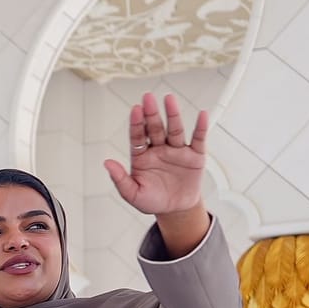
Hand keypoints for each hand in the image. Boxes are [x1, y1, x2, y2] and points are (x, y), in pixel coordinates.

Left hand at [106, 93, 209, 254]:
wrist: (175, 209)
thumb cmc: (152, 201)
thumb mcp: (132, 194)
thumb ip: (120, 179)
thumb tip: (107, 163)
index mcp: (142, 156)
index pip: (138, 136)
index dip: (136, 123)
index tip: (135, 110)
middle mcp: (159, 149)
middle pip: (155, 128)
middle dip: (152, 113)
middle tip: (148, 98)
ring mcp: (177, 150)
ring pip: (175, 129)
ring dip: (172, 114)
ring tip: (169, 99)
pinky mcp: (194, 156)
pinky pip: (198, 139)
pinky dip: (200, 127)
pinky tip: (202, 114)